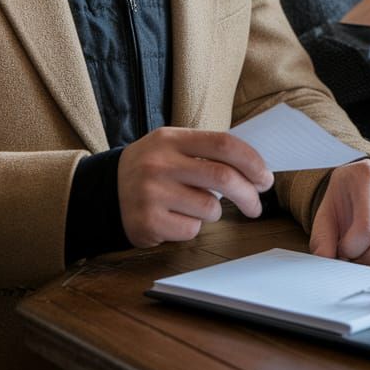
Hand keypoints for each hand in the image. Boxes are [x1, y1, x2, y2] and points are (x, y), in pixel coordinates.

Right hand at [118, 127, 273, 247]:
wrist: (105, 192)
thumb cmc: (152, 169)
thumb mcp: (171, 147)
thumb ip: (206, 152)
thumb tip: (254, 169)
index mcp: (170, 139)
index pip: (223, 144)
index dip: (251, 161)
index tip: (264, 178)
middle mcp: (159, 164)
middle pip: (223, 178)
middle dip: (248, 194)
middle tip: (255, 205)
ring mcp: (152, 193)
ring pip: (210, 208)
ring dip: (213, 211)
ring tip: (194, 206)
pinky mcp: (148, 222)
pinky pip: (191, 229)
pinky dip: (192, 226)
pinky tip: (174, 217)